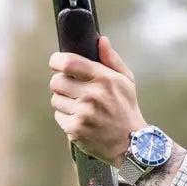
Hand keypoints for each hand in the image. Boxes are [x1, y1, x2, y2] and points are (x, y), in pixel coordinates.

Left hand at [49, 37, 146, 166]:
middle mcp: (92, 96)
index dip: (56, 61)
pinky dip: (66, 118)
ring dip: (63, 102)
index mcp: (103, 79)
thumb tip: (101, 40)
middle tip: (71, 90)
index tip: (56, 63)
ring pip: (56, 100)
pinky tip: (80, 120)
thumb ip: (112, 60)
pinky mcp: (76, 130)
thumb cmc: (127, 111)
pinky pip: (59, 117)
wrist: (131, 145)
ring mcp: (83, 114)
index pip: (69, 63)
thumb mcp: (126, 82)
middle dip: (61, 84)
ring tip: (78, 107)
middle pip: (57, 81)